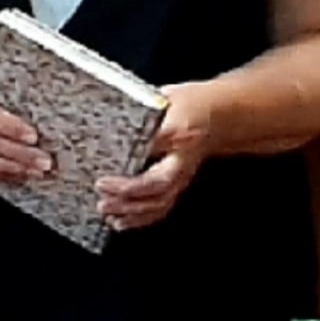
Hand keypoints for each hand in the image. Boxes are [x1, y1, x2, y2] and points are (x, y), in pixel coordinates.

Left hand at [96, 80, 215, 230]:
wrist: (218, 115)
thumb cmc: (190, 104)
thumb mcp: (165, 99)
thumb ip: (142, 112)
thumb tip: (110, 120)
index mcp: (178, 134)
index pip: (153, 157)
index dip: (130, 175)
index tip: (104, 180)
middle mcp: (181, 161)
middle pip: (156, 188)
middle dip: (127, 197)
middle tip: (101, 196)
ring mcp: (181, 177)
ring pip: (159, 203)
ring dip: (131, 212)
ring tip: (107, 211)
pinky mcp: (176, 185)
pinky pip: (160, 208)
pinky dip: (140, 219)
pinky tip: (121, 221)